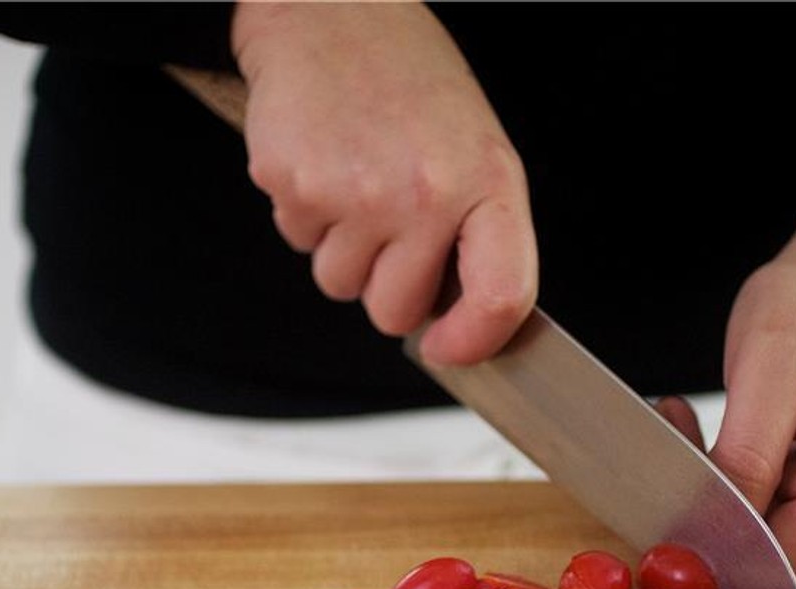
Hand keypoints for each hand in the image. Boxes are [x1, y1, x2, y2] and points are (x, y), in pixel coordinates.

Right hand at [231, 1, 537, 365]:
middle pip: (395, 313)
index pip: (499, 296)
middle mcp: (425, 192)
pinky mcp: (296, 185)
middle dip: (386, 284)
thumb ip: (476, 234)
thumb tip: (457, 321)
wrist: (333, 13)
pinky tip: (324, 162)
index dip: (473, 342)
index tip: (448, 349)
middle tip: (388, 221)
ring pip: (339, 284)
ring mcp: (356, 193)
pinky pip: (297, 242)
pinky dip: (305, 212)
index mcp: (485, 181)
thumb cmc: (407, 80)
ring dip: (341, 247)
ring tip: (355, 178)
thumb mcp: (473, 147)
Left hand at [700, 206, 795, 577]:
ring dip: (710, 483)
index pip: (780, 557)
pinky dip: (726, 472)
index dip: (714, 540)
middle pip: (767, 546)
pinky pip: (763, 502)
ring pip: (757, 527)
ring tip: (683, 419)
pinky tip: (704, 427)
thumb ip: (748, 455)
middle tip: (669, 434)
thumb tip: (713, 528)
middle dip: (707, 503)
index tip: (663, 490)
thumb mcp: (773, 363)